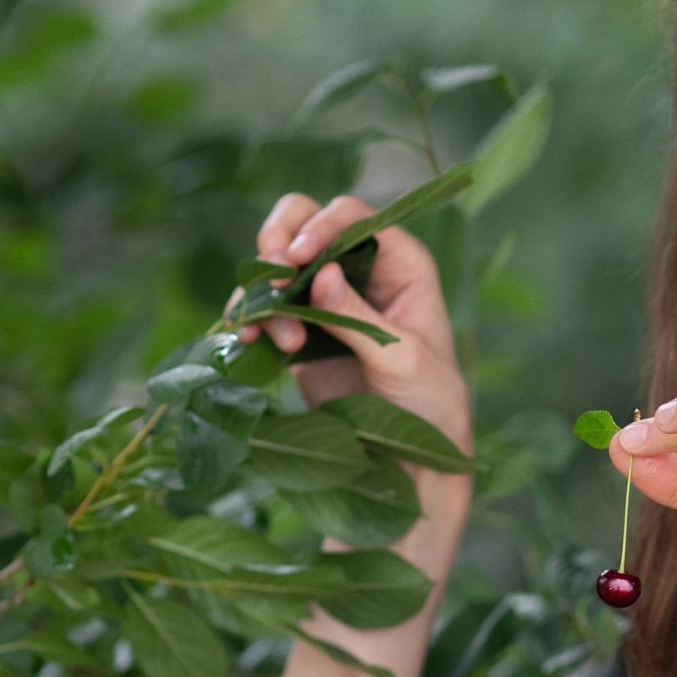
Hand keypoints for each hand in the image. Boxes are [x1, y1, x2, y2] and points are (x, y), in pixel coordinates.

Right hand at [227, 193, 473, 465]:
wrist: (410, 457)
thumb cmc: (428, 400)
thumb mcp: (400, 357)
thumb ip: (358, 317)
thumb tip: (322, 274)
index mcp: (399, 263)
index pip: (352, 219)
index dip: (320, 227)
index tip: (297, 257)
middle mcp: (359, 270)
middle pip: (304, 223)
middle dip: (279, 243)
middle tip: (273, 276)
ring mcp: (325, 297)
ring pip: (277, 265)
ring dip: (267, 293)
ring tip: (287, 341)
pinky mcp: (300, 329)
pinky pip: (265, 308)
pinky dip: (252, 318)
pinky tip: (248, 340)